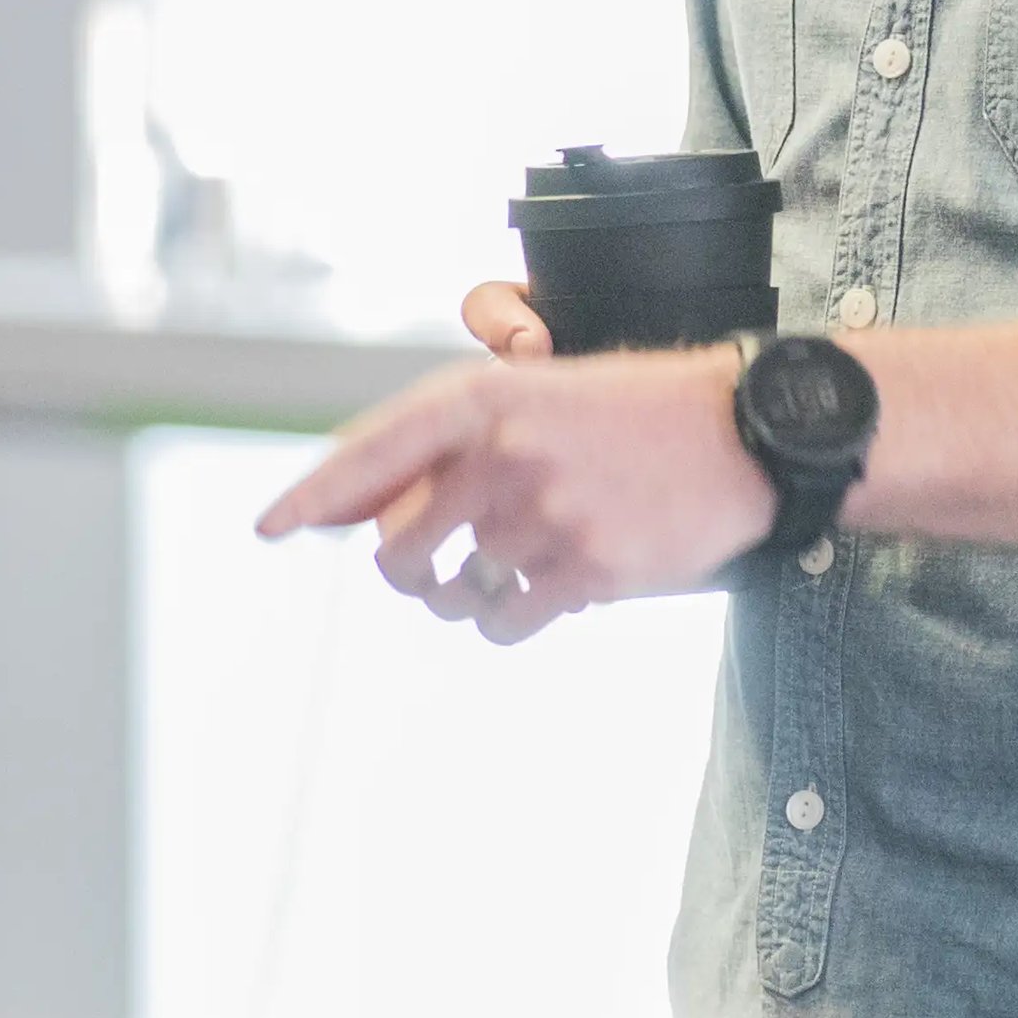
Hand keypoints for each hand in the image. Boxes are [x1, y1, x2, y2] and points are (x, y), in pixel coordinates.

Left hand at [254, 291, 769, 640]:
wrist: (746, 432)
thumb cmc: (634, 412)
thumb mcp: (539, 394)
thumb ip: (455, 441)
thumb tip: (363, 512)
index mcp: (488, 398)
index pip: (374, 450)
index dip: (316, 493)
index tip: (271, 529)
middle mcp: (507, 453)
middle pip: (401, 547)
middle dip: (408, 571)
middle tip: (434, 571)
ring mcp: (549, 514)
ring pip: (456, 591)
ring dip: (465, 597)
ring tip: (503, 576)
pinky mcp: (591, 568)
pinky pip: (507, 622)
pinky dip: (509, 620)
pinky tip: (542, 594)